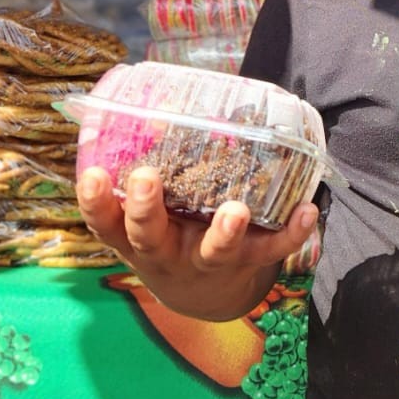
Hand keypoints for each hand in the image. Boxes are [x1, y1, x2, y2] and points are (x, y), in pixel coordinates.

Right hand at [77, 165, 318, 320]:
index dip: (95, 201)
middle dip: (145, 210)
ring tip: (236, 211)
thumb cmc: (168, 235)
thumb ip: (136, 172)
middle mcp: (167, 252)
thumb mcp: (144, 217)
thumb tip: (129, 103)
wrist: (203, 295)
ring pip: (214, 251)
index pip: (106, 222)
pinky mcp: (247, 263)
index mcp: (135, 238)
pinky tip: (307, 211)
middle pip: (149, 237)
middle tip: (146, 178)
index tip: (91, 174)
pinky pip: (271, 250)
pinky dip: (291, 234)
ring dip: (225, 232)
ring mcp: (207, 260)